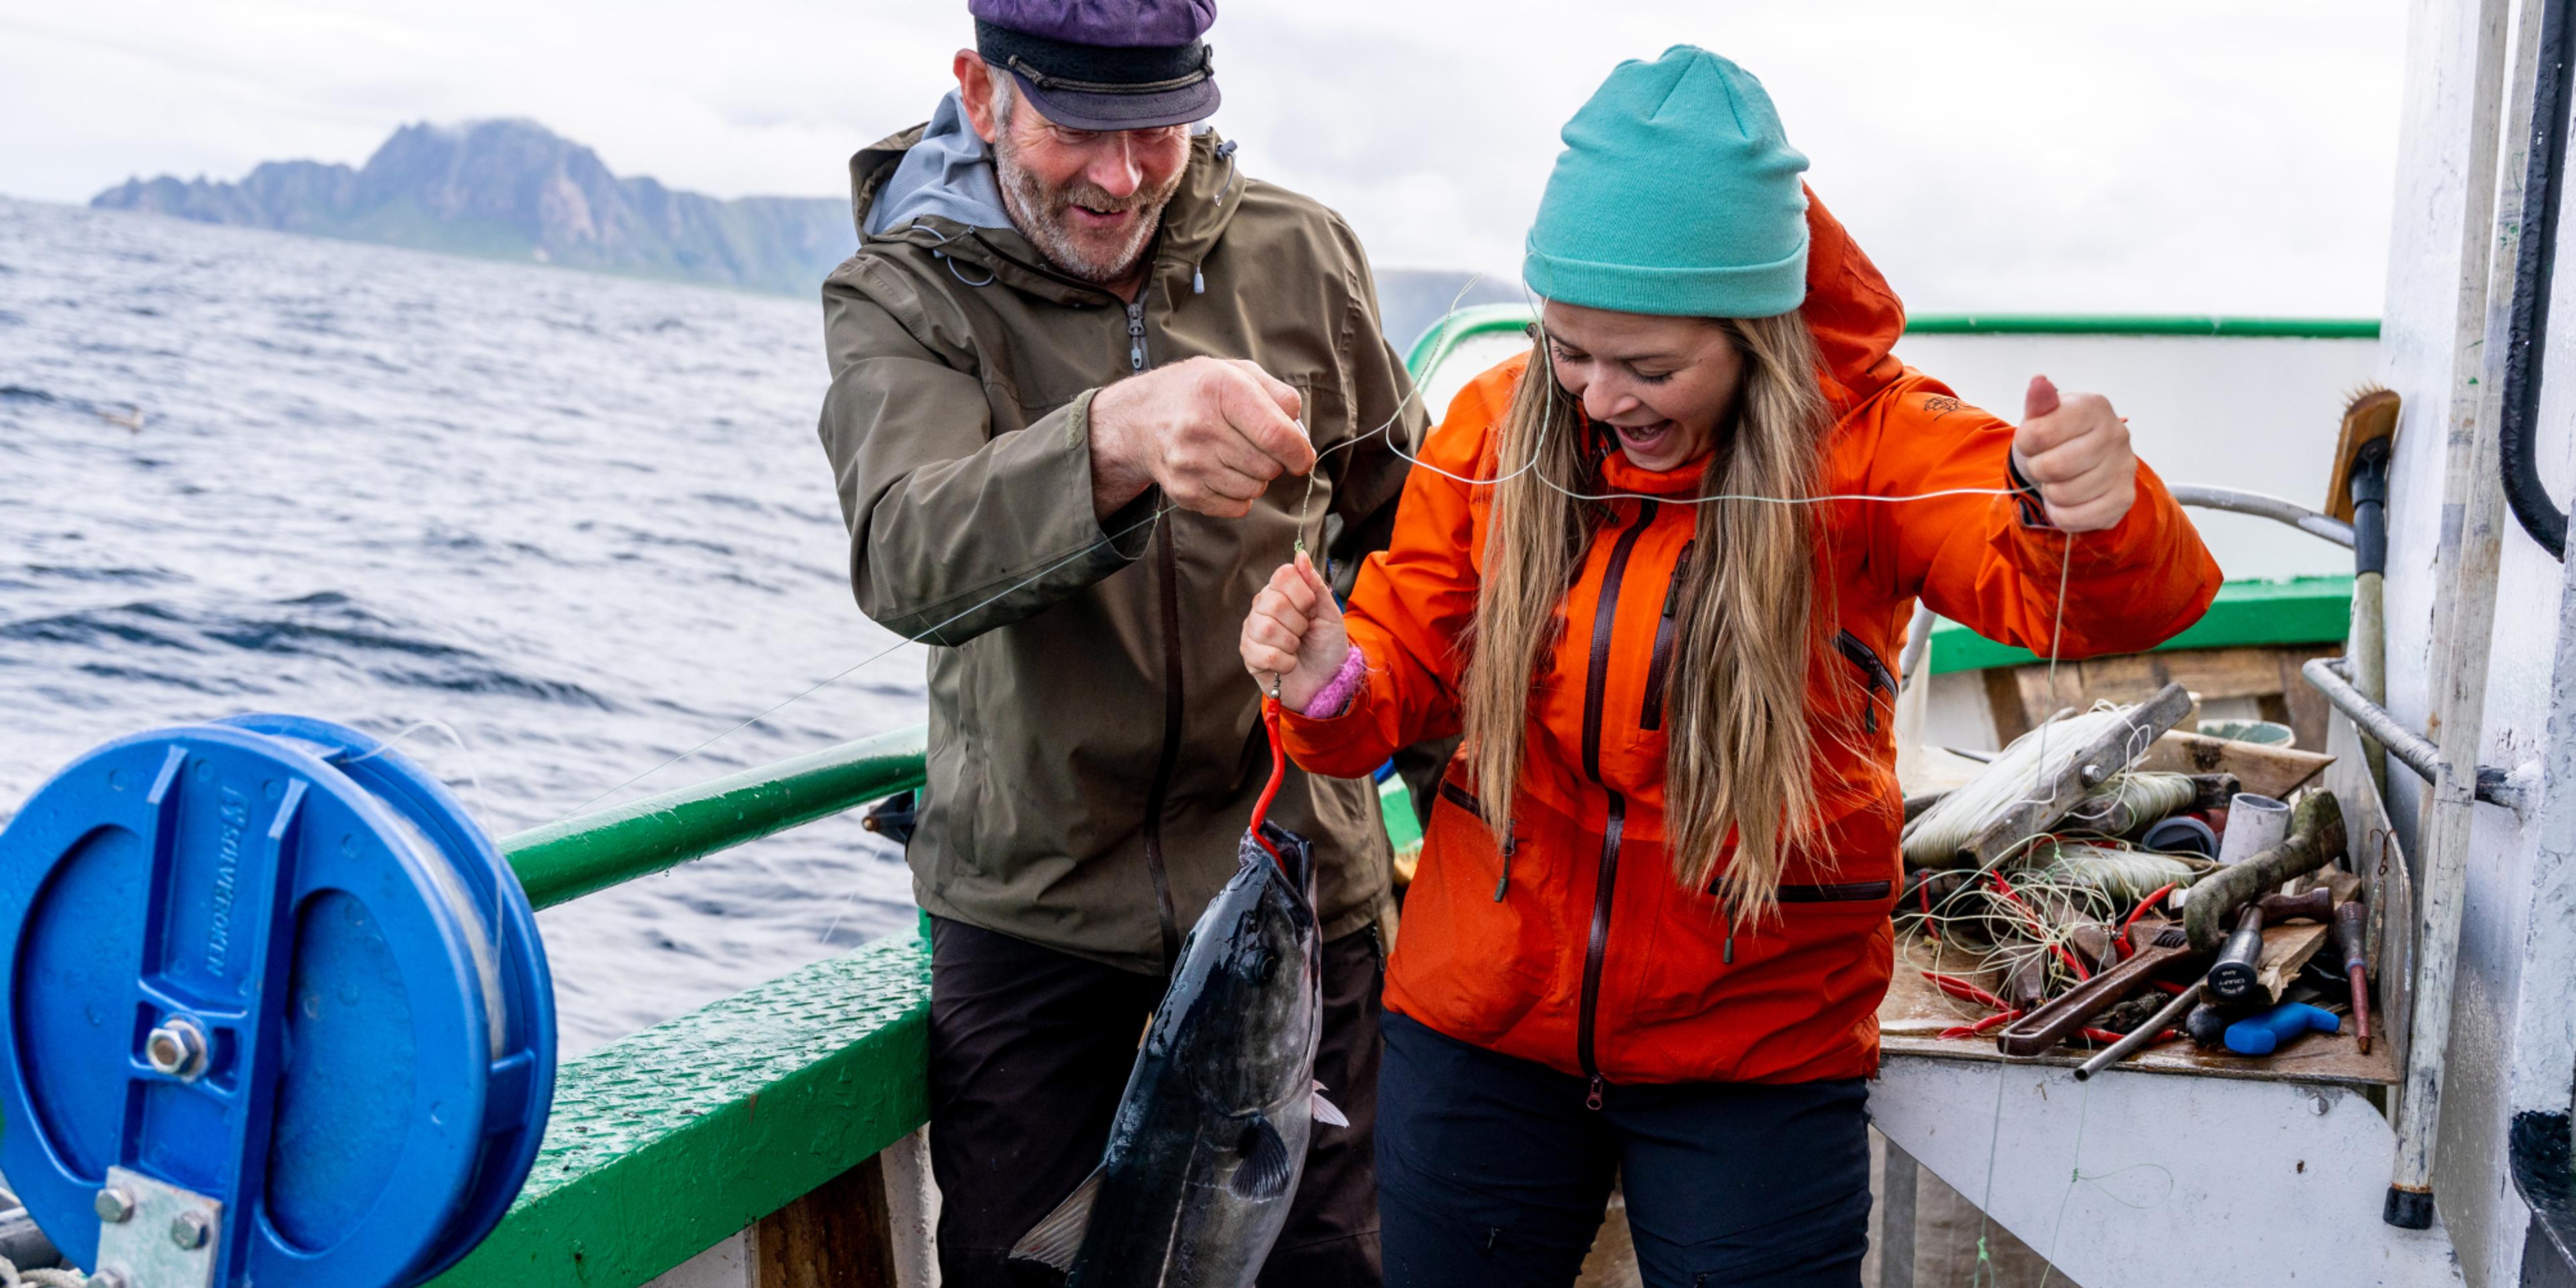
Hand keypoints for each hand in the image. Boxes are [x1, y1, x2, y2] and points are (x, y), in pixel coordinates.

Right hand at [1088, 357, 1315, 517]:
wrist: (1139, 419)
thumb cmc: (1197, 394)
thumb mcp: (1236, 373)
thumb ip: (1277, 394)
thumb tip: (1299, 433)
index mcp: (1219, 389)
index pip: (1274, 434)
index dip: (1299, 452)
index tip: (1303, 457)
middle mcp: (1200, 427)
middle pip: (1268, 465)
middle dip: (1274, 460)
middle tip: (1256, 445)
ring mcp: (1189, 463)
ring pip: (1255, 488)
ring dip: (1256, 477)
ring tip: (1234, 455)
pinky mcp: (1185, 492)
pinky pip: (1237, 507)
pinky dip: (1239, 495)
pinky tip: (1221, 472)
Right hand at [1240, 552, 1347, 709]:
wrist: (1326, 682)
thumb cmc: (1326, 646)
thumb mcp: (1329, 614)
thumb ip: (1315, 585)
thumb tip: (1300, 554)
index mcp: (1281, 592)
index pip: (1283, 575)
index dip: (1302, 594)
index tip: (1311, 610)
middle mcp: (1262, 607)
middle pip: (1274, 602)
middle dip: (1299, 623)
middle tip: (1304, 633)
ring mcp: (1253, 631)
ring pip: (1267, 628)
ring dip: (1291, 643)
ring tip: (1295, 648)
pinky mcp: (1249, 655)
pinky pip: (1265, 654)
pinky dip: (1285, 663)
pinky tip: (1288, 663)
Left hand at [2010, 375, 2137, 531]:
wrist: (2079, 467)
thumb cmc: (2056, 439)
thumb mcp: (2041, 418)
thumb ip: (2039, 404)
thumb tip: (2039, 383)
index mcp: (2094, 406)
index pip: (2040, 433)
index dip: (2026, 443)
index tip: (2032, 441)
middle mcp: (2117, 433)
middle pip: (2053, 467)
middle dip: (2038, 469)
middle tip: (2045, 464)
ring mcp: (2125, 467)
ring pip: (2063, 494)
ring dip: (2050, 493)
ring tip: (2059, 481)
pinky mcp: (2124, 498)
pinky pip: (2075, 518)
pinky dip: (2062, 514)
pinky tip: (2068, 500)